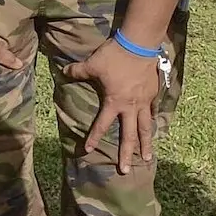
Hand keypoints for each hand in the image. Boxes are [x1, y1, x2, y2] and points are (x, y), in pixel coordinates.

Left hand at [68, 35, 164, 174]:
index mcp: (114, 102)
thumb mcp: (92, 64)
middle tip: (124, 170)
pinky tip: (153, 127)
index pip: (102, 125)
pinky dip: (152, 120)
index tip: (87, 150)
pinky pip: (152, 111)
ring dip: (146, 144)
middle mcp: (130, 107)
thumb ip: (77, 71)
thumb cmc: (114, 56)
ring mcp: (144, 102)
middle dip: (126, 154)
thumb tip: (62, 72)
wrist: (138, 45)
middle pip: (129, 136)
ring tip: (147, 158)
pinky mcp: (153, 94)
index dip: (93, 137)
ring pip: (146, 128)